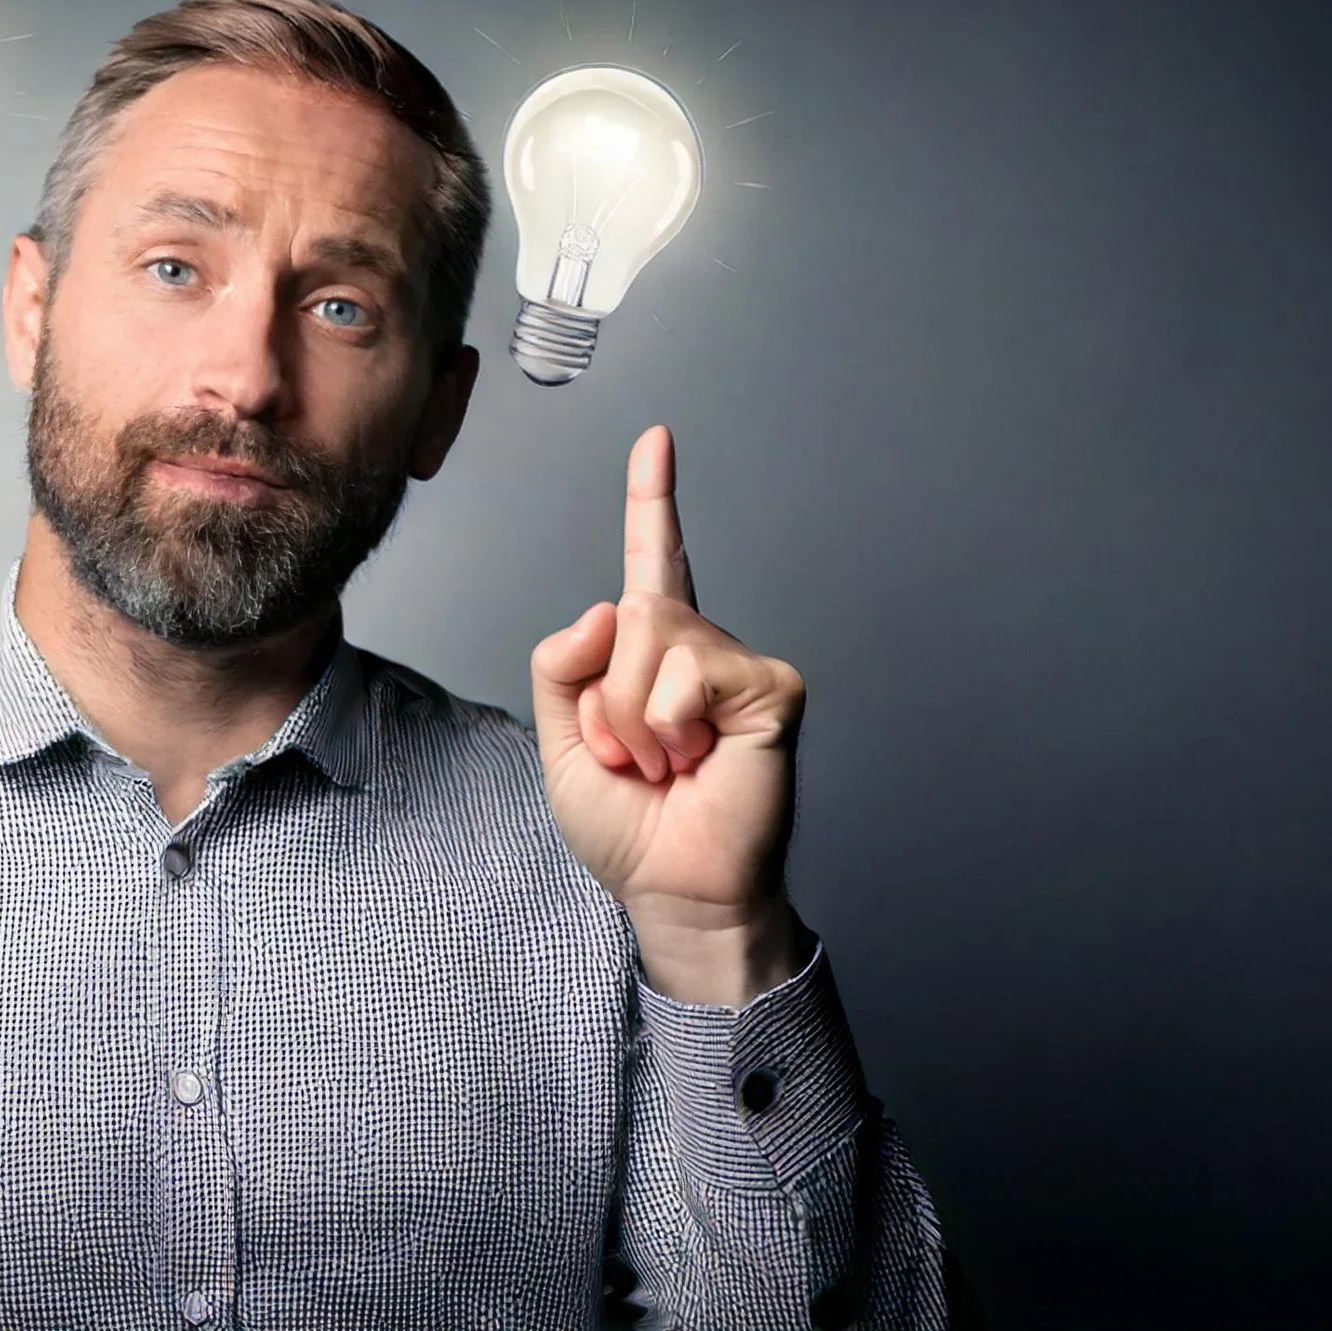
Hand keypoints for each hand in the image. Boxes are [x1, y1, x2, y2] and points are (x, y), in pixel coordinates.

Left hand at [531, 425, 809, 1004]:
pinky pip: (689, 675)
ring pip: (650, 641)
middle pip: (627, 613)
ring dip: (636, 722)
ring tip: (670, 764)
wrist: (676, 890)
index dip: (653, 498)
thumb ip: (561, 666)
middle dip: (608, 702)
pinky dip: (672, 727)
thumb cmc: (631, 827)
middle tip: (640, 760)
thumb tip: (606, 606)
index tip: (657, 440)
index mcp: (650, 653)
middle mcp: (698, 645)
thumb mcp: (562, 743)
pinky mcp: (770, 687)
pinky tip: (700, 759)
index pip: (653, 560)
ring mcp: (737, 663)